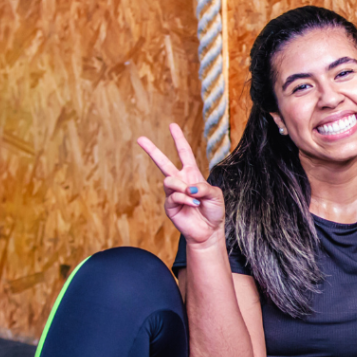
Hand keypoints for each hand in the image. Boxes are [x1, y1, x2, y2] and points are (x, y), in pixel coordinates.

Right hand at [137, 123, 224, 245]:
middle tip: (140, 138)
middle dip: (152, 150)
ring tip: (193, 197)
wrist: (209, 231)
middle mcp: (181, 181)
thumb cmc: (214, 211)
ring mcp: (173, 193)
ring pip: (168, 180)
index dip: (179, 139)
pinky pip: (173, 196)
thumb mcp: (216, 195)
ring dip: (182, 187)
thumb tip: (188, 188)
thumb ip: (204, 188)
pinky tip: (193, 205)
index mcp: (192, 174)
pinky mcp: (169, 206)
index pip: (184, 153)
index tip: (172, 125)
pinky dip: (185, 199)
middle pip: (163, 162)